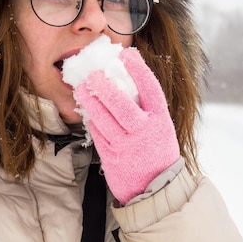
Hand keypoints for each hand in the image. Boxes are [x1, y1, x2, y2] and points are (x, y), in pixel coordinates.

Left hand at [74, 48, 179, 204]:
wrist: (155, 187)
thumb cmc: (157, 150)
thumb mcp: (161, 127)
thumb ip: (147, 108)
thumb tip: (126, 80)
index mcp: (160, 120)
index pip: (151, 90)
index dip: (139, 70)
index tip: (127, 54)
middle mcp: (144, 132)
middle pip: (122, 105)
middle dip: (105, 87)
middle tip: (93, 73)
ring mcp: (126, 145)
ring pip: (103, 119)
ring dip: (90, 101)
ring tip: (81, 87)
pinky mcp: (111, 156)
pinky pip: (97, 133)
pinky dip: (91, 119)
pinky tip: (86, 108)